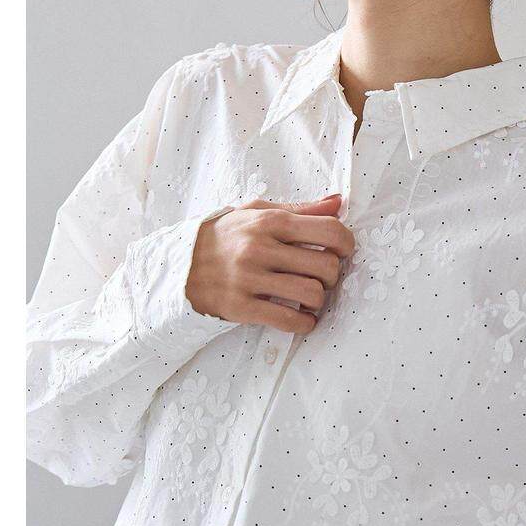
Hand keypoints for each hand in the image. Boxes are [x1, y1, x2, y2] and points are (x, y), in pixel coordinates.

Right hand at [185, 193, 353, 333]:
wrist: (178, 264)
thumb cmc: (226, 235)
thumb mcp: (258, 212)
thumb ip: (301, 209)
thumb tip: (338, 202)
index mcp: (270, 221)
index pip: (329, 231)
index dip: (346, 244)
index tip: (343, 251)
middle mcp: (260, 248)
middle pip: (326, 265)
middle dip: (333, 274)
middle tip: (324, 277)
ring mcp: (249, 278)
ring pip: (311, 294)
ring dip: (319, 300)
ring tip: (311, 297)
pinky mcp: (240, 307)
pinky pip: (288, 320)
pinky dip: (304, 323)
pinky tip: (303, 318)